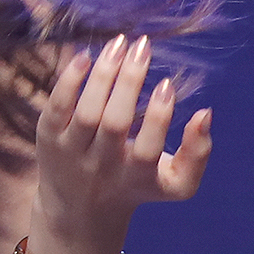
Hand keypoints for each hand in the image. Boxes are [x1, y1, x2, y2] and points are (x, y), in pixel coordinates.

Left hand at [25, 34, 211, 253]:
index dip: (158, 117)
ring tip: (120, 43)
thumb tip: (205, 113)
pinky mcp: (48, 140)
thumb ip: (198, 153)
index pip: (146, 149)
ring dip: (104, 74)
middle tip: (143, 46)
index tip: (167, 84)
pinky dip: (70, 81)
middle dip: (129, 82)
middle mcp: (102, 168)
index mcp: (137, 179)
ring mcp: (72, 154)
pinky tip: (86, 56)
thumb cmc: (137, 185)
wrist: (80, 211)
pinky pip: (57, 107)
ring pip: (87, 112)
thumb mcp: (175, 183)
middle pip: (114, 124)